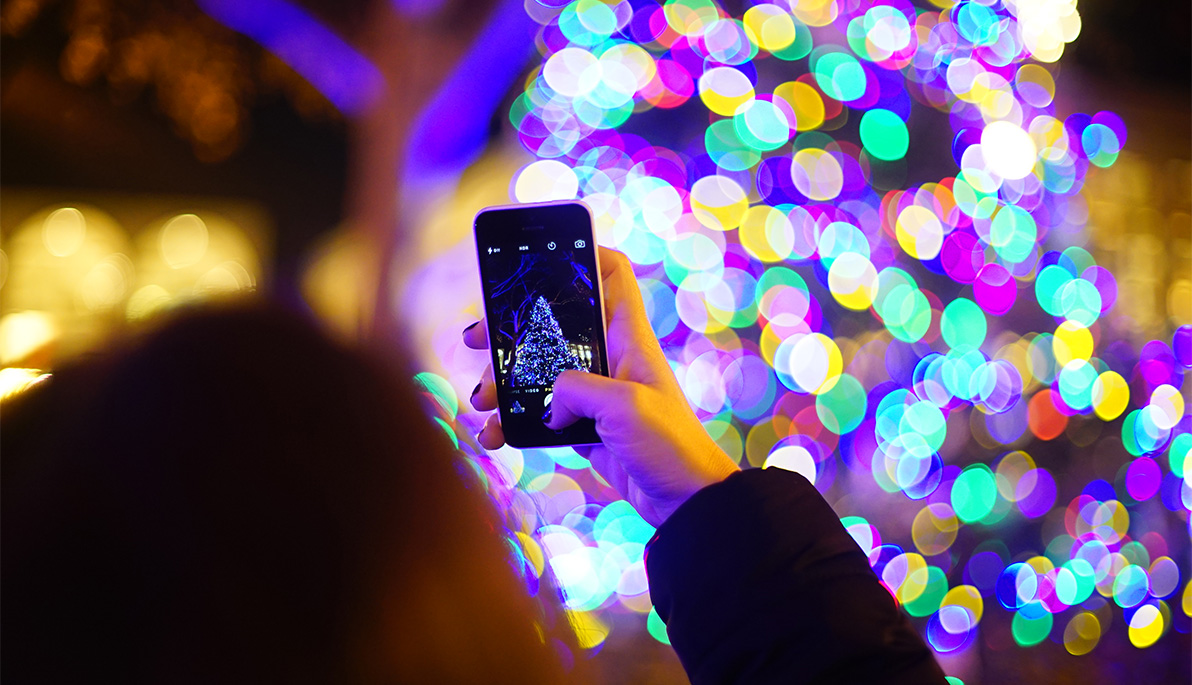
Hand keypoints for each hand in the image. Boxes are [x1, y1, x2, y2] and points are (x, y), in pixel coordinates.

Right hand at [463, 247, 738, 526]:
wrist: (686, 503)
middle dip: (510, 328)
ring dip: (502, 381)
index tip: (541, 252)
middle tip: (476, 337)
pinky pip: (536, 414)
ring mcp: (594, 393)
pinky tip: (494, 433)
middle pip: (553, 323)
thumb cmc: (671, 446)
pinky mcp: (582, 426)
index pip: (611, 274)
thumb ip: (577, 389)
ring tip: (481, 398)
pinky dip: (511, 422)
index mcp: (628, 337)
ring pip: (537, 371)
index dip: (583, 252)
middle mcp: (610, 357)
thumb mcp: (623, 407)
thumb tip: (549, 400)